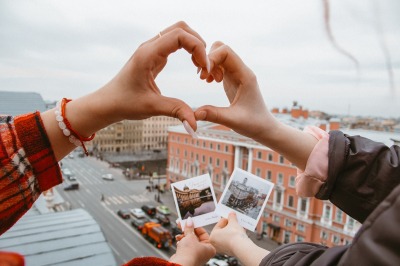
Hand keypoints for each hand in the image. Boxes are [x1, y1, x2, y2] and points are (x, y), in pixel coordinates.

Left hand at [43, 21, 209, 159]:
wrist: (108, 103)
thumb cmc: (124, 103)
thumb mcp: (152, 107)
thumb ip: (176, 111)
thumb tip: (195, 125)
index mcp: (148, 54)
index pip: (179, 35)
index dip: (197, 48)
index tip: (204, 68)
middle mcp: (149, 47)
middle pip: (181, 28)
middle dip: (198, 43)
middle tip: (204, 66)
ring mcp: (151, 50)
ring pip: (179, 33)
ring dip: (194, 45)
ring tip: (200, 67)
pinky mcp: (154, 56)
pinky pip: (175, 43)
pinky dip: (188, 50)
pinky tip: (193, 66)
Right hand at [170, 217, 215, 265]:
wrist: (181, 264)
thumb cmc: (190, 253)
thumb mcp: (190, 237)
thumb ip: (190, 228)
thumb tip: (189, 221)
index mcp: (209, 248)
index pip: (203, 234)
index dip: (196, 227)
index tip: (190, 221)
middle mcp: (204, 252)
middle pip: (196, 237)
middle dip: (188, 230)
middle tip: (182, 224)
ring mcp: (196, 255)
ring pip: (190, 241)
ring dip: (184, 236)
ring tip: (179, 233)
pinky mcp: (188, 256)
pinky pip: (186, 246)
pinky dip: (182, 242)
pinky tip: (178, 240)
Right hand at [195, 41, 276, 141]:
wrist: (264, 127)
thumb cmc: (253, 124)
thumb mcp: (233, 121)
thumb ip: (214, 115)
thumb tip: (194, 114)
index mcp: (245, 75)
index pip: (226, 51)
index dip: (211, 58)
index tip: (203, 76)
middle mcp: (241, 70)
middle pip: (221, 48)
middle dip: (208, 59)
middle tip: (203, 78)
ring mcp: (237, 73)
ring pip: (219, 55)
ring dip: (208, 64)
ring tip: (206, 81)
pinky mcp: (232, 79)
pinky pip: (219, 64)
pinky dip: (211, 69)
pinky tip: (209, 82)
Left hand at [210, 212, 269, 264]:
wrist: (242, 247)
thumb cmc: (234, 235)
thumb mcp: (233, 222)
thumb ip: (231, 217)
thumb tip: (231, 213)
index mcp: (212, 236)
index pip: (219, 225)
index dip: (226, 219)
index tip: (231, 217)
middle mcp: (215, 244)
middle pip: (223, 231)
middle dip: (230, 226)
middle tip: (235, 221)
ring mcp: (221, 249)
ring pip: (227, 237)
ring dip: (233, 231)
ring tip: (240, 226)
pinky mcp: (228, 252)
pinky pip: (231, 242)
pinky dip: (235, 238)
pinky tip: (241, 234)